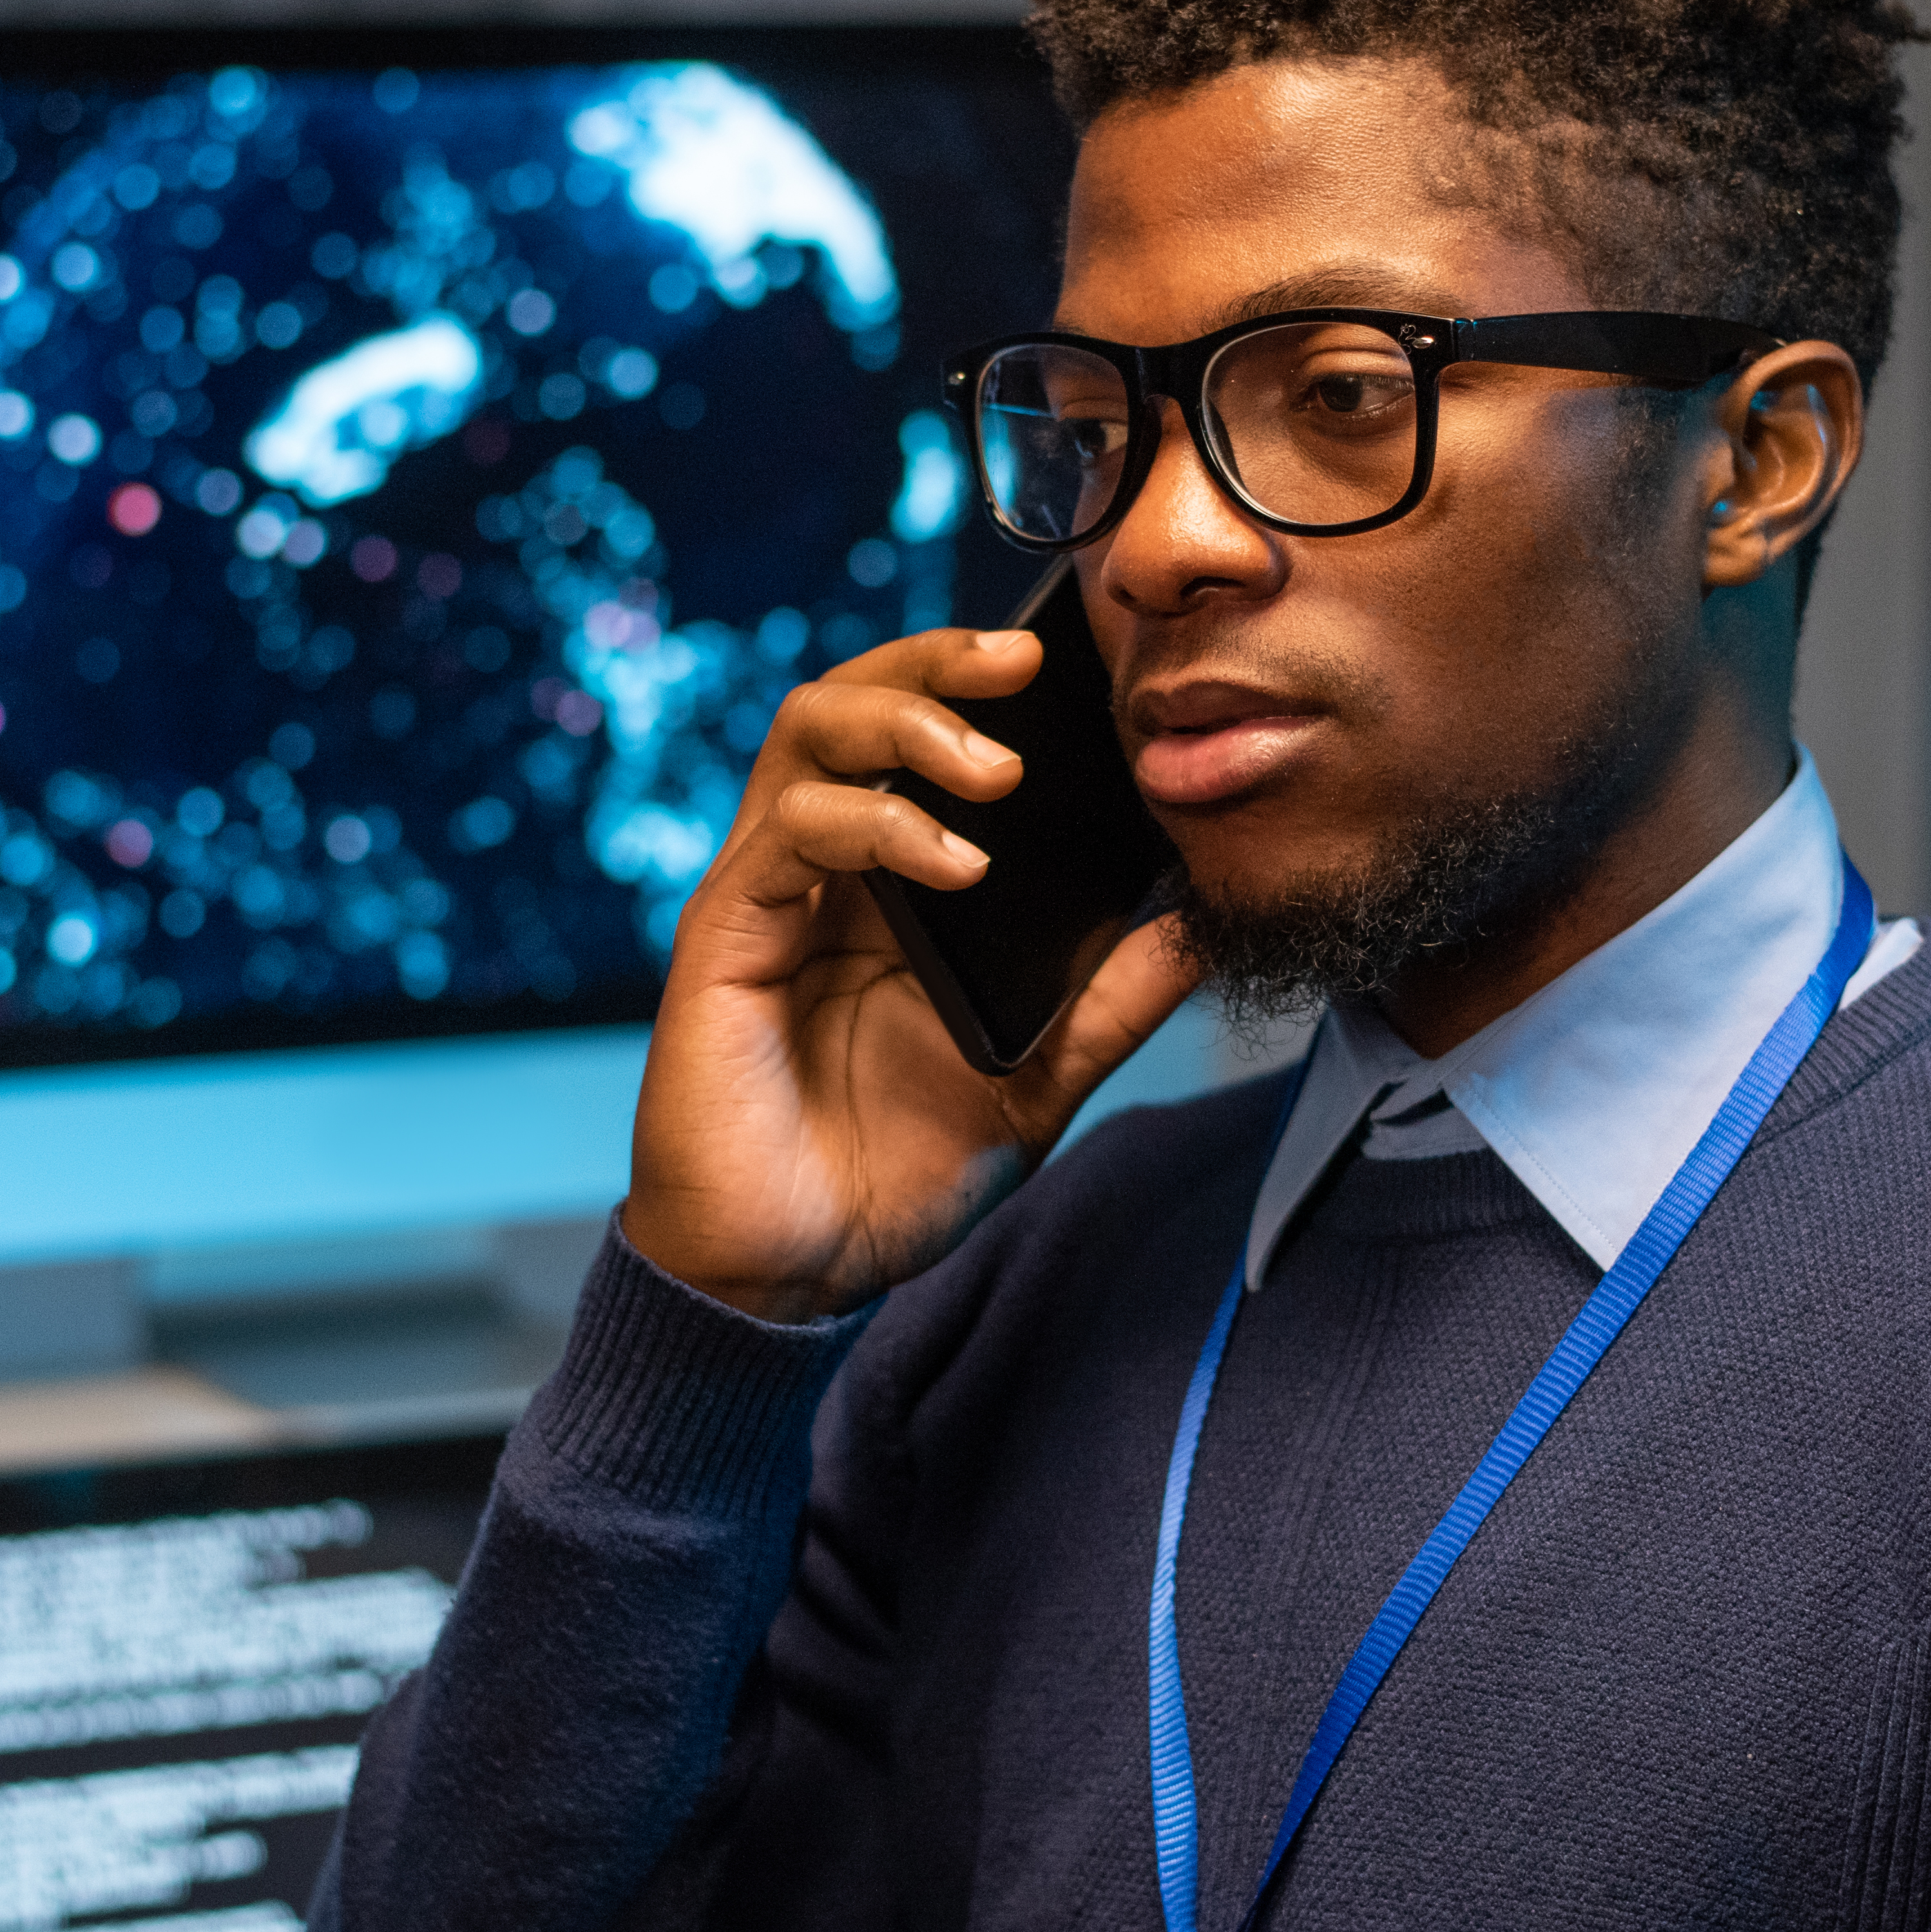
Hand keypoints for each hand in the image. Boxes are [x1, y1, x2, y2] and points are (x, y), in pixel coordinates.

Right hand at [621, 624, 1198, 1322]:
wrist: (796, 1272)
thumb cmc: (896, 1175)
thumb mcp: (1039, 1080)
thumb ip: (1113, 1001)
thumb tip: (1203, 925)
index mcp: (887, 883)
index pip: (918, 731)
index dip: (977, 680)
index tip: (1073, 666)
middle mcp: (821, 867)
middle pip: (855, 697)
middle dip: (938, 659)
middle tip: (1026, 662)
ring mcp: (770, 891)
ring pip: (809, 730)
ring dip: (907, 723)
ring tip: (996, 771)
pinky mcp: (727, 931)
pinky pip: (791, 831)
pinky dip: (876, 824)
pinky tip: (954, 866)